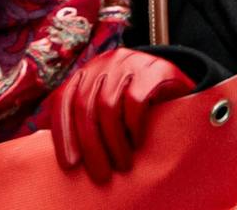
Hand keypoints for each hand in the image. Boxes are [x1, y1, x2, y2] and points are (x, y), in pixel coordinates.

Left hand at [50, 51, 195, 184]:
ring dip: (113, 142)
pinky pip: (135, 101)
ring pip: (108, 106)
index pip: (64, 98)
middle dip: (91, 146)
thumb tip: (64, 151)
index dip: (63, 133)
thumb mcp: (104, 102)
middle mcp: (105, 62)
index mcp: (88, 70)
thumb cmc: (131, 101)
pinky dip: (133, 127)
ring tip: (122, 164)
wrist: (173, 81)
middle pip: (85, 106)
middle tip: (100, 174)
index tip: (70, 164)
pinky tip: (137, 142)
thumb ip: (84, 117)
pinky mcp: (154, 69)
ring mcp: (130, 62)